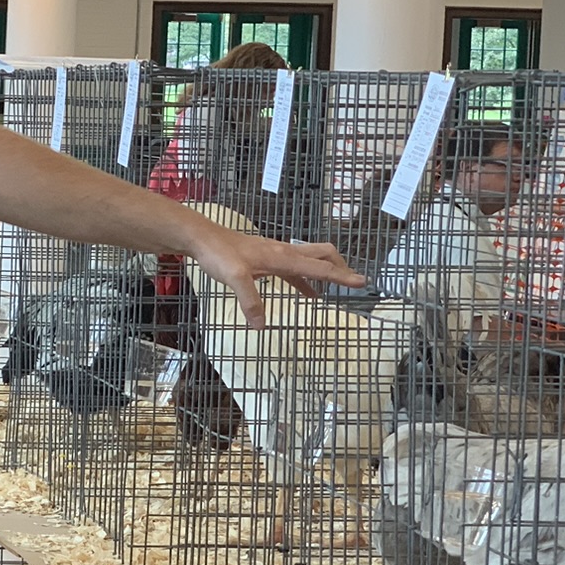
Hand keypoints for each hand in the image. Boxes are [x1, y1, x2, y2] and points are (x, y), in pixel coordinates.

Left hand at [188, 221, 365, 326]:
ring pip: (310, 260)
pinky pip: (293, 270)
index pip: (319, 268)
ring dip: (324, 272)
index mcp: (283, 257)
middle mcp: (284, 253)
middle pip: (323, 255)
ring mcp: (276, 255)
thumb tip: (261, 326)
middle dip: (340, 266)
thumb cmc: (219, 253)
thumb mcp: (234, 278)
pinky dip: (304, 280)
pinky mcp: (266, 259)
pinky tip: (307, 293)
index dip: (341, 276)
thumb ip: (250, 301)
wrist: (203, 238)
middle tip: (353, 281)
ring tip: (336, 289)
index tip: (362, 282)